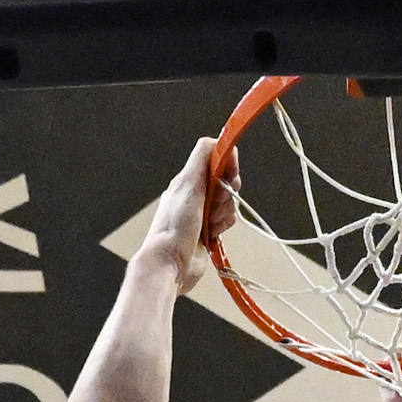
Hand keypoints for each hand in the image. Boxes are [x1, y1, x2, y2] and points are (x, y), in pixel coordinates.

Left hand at [135, 135, 232, 280]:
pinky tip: (211, 234)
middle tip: (215, 203)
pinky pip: (227, 220)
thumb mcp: (188, 183)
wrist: (171, 262)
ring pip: (229, 203)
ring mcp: (202, 212)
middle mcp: (195, 193)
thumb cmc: (176, 225)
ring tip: (209, 224)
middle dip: (226, 193)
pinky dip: (223, 226)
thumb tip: (218, 139)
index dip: (227, 164)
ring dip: (223, 213)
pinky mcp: (209, 230)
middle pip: (226, 181)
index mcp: (188, 179)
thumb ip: (202, 158)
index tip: (230, 174)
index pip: (216, 159)